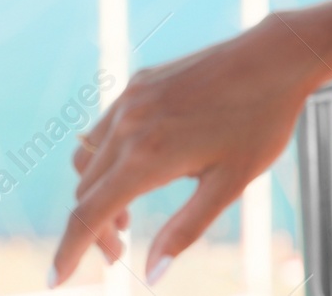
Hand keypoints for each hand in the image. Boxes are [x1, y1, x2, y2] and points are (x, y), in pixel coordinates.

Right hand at [50, 15, 323, 287]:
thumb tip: (149, 274)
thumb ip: (185, 230)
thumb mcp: (230, 184)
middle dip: (94, 228)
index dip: (69, 251)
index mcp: (148, 157)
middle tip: (121, 250)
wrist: (275, 57)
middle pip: (85, 191)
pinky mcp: (139, 81)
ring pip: (88, 158)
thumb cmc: (261, 122)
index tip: (56, 280)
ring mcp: (131, 98)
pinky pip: (104, 128)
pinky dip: (107, 158)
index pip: (88, 215)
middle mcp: (129, 125)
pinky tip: (138, 168)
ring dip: (97, 192)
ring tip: (127, 215)